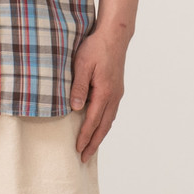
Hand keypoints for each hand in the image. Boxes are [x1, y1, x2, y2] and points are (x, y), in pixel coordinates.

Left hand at [70, 30, 127, 161]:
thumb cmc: (96, 48)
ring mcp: (117, 93)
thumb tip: (75, 109)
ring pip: (109, 121)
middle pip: (104, 126)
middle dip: (94, 143)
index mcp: (105, 92)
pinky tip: (99, 126)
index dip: (85, 136)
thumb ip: (78, 87)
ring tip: (91, 147)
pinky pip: (110, 112)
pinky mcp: (116, 89)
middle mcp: (114, 96)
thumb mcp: (82, 65)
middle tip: (84, 157)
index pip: (92, 121)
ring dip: (100, 135)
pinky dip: (104, 124)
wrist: (115, 35)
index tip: (78, 149)